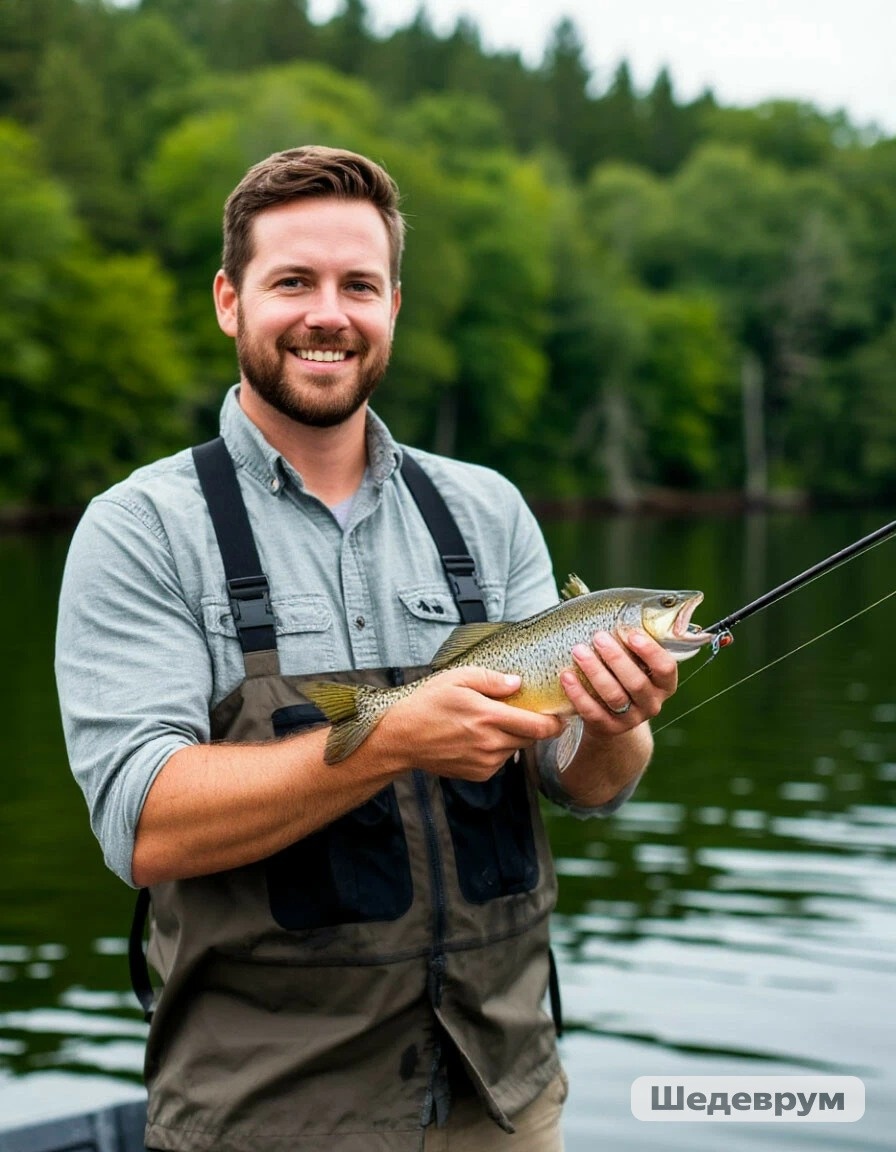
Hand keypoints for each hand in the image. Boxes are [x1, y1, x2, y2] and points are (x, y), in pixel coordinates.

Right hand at [374, 666, 563, 781]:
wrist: (403, 738)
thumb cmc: (428, 703)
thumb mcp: (458, 678)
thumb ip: (492, 680)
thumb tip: (518, 683)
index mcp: (489, 718)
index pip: (538, 727)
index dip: (556, 722)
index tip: (562, 714)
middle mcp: (491, 744)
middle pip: (530, 738)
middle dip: (534, 726)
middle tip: (527, 711)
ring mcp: (485, 762)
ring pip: (515, 748)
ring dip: (513, 736)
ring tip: (492, 722)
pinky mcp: (479, 774)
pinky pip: (500, 760)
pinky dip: (498, 748)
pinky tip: (478, 737)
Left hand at [559, 629, 677, 735]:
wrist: (610, 714)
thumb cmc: (622, 673)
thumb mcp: (634, 659)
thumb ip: (631, 638)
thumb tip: (612, 603)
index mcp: (664, 684)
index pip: (666, 669)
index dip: (651, 652)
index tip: (631, 633)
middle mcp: (652, 703)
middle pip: (637, 682)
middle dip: (616, 658)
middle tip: (598, 636)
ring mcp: (631, 719)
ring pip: (614, 696)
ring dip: (595, 671)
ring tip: (578, 650)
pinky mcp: (608, 728)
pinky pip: (592, 712)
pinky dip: (578, 693)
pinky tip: (566, 676)